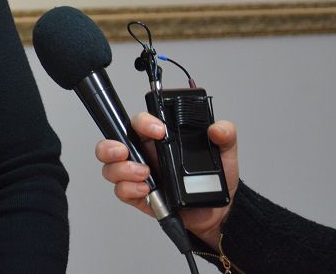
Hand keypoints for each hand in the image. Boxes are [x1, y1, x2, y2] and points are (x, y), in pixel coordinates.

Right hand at [94, 112, 238, 249]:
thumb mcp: (224, 153)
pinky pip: (121, 191)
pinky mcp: (139, 196)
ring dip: (122, 170)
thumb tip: (218, 128)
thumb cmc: (214, 179)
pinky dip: (129, 189)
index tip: (158, 131)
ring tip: (144, 174)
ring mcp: (138, 175)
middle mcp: (143, 154)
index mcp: (157, 139)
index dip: (143, 122)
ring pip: (111, 168)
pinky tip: (146, 190)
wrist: (217, 212)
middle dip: (110, 146)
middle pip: (111, 143)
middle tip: (123, 151)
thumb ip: (226, 135)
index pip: (138, 122)